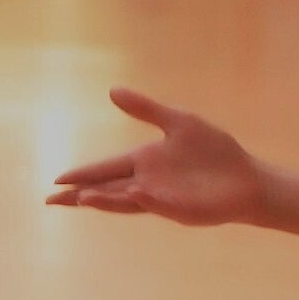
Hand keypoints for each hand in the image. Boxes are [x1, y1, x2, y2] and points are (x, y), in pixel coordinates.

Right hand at [48, 88, 265, 225]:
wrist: (248, 179)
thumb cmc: (216, 152)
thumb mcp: (179, 122)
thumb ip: (146, 109)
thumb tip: (111, 90)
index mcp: (142, 162)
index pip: (104, 169)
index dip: (82, 174)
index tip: (57, 180)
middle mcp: (145, 182)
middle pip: (104, 189)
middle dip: (78, 195)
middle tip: (50, 200)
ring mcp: (159, 198)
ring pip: (121, 200)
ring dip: (101, 200)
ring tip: (78, 198)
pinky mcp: (176, 208)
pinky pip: (150, 204)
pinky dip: (135, 200)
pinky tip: (124, 194)